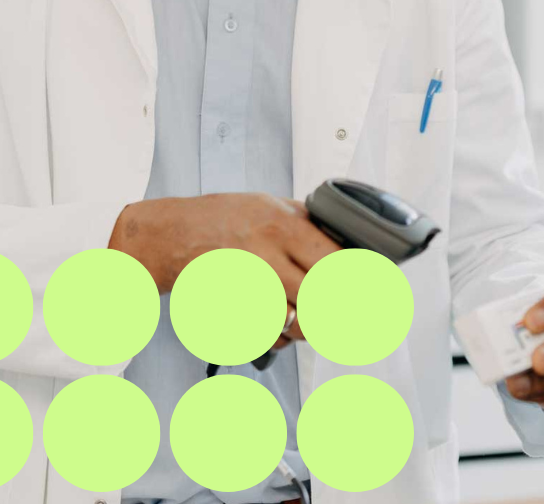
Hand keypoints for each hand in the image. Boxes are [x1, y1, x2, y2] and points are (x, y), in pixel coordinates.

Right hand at [108, 193, 338, 344]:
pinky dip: (281, 338)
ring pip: (296, 323)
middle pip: (321, 300)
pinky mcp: (230, 310)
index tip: (373, 295)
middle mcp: (267, 255)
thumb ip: (309, 223)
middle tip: (350, 318)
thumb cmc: (222, 218)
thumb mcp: (271, 204)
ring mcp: (246, 286)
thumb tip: (350, 243)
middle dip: (339, 313)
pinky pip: (268, 336)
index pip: (337, 263)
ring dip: (309, 327)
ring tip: (310, 319)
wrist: (170, 235)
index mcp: (284, 226)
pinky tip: (281, 325)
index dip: (360, 285)